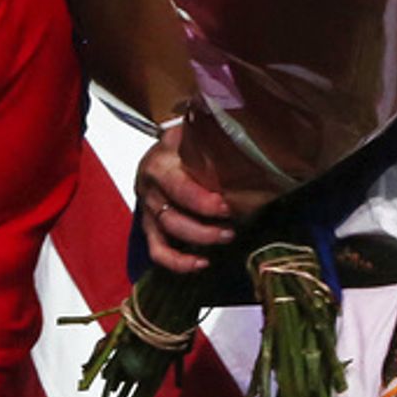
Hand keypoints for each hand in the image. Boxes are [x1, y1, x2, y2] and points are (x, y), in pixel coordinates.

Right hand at [137, 123, 237, 273]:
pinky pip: (157, 250)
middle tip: (232, 228)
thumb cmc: (186, 141)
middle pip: (172, 217)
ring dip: (198, 241)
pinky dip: (177, 262)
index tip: (227, 206)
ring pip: (165, 235)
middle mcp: (149, 187)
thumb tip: (250, 137)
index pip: (178, 188)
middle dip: (204, 228)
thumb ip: (213, 138)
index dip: (203, 202)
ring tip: (227, 237)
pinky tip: (201, 263)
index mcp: (161, 162)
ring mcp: (146, 209)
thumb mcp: (195, 133)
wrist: (164, 148)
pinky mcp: (148, 225)